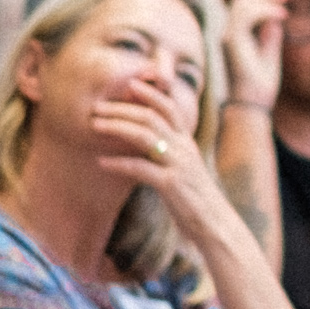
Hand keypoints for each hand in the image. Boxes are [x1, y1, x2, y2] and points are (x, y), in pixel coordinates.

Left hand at [90, 86, 243, 251]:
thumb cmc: (194, 200)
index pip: (170, 109)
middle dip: (123, 108)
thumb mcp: (184, 170)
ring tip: (94, 125)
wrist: (215, 225)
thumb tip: (145, 147)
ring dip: (117, 127)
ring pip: (145, 136)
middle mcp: (184, 148)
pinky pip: (141, 168)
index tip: (131, 84)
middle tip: (97, 106)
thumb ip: (168, 155)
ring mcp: (179, 165)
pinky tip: (101, 162)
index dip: (151, 94)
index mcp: (187, 143)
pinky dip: (119, 163)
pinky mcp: (172, 184)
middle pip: (152, 117)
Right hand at [216, 0, 288, 115]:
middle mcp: (227, 35)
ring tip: (284, 9)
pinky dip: (265, 11)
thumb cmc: (260, 85)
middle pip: (240, 1)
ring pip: (241, 5)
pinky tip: (281, 16)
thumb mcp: (269, 54)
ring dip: (264, 1)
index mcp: (235, 38)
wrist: (251, 106)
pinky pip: (246, 17)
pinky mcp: (232, 44)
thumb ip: (269, 35)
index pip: (242, 7)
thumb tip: (275, 17)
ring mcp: (228, 39)